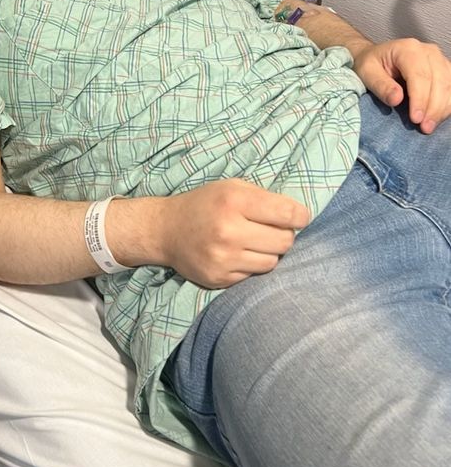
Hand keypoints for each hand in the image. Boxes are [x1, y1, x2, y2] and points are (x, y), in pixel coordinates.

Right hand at [160, 179, 309, 288]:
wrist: (165, 230)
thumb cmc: (205, 204)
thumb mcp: (231, 187)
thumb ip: (264, 198)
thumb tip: (300, 217)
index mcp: (234, 201)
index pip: (288, 214)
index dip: (300, 216)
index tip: (299, 217)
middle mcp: (229, 230)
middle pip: (285, 241)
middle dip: (283, 235)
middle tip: (269, 229)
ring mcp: (223, 258)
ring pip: (272, 262)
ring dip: (268, 252)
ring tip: (252, 242)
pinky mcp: (219, 278)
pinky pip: (254, 276)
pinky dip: (251, 265)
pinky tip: (237, 254)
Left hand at [352, 39, 450, 133]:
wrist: (378, 56)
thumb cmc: (371, 64)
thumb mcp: (367, 73)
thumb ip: (381, 85)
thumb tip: (397, 99)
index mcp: (407, 49)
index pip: (419, 76)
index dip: (420, 99)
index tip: (415, 119)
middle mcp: (428, 51)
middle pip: (438, 82)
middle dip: (433, 108)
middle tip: (424, 128)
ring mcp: (439, 59)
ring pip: (449, 85)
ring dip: (442, 108)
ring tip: (429, 126)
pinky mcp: (445, 69)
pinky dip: (447, 105)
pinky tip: (437, 117)